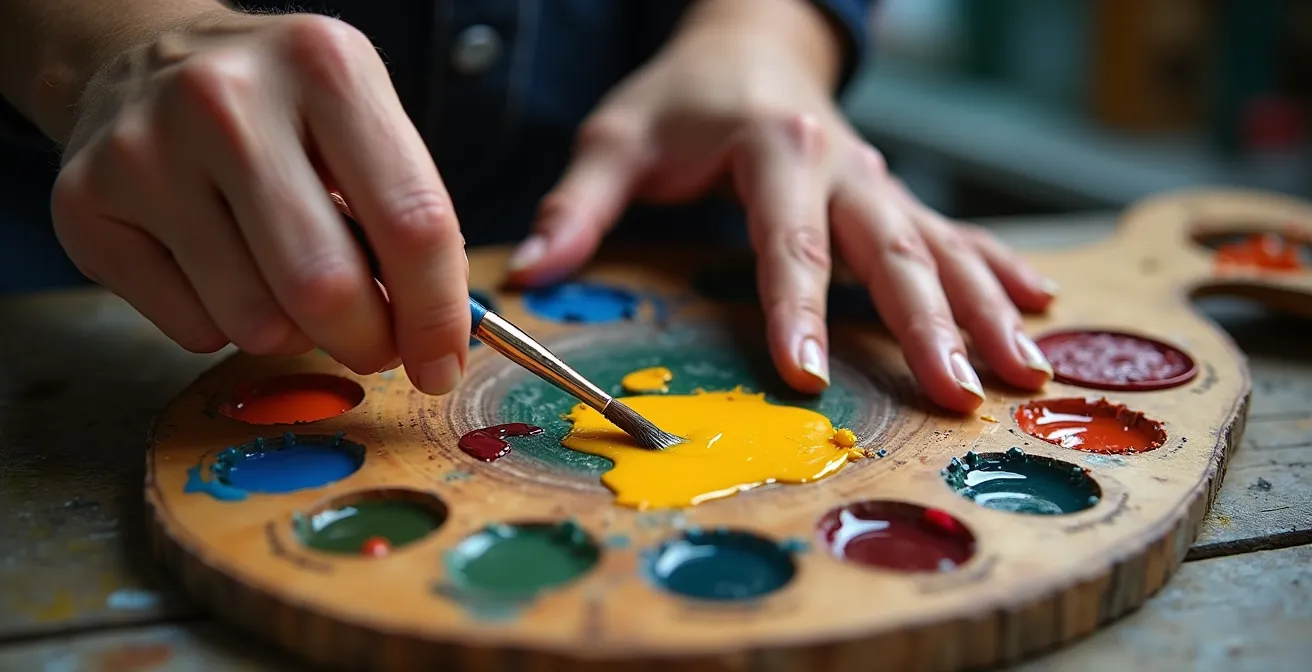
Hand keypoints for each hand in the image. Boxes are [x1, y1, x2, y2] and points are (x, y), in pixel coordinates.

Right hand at [51, 10, 469, 393]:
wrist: (146, 60)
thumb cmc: (282, 109)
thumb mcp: (362, 120)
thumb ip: (407, 218)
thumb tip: (433, 339)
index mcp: (325, 67)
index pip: (411, 222)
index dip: (436, 314)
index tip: (442, 364)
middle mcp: (227, 101)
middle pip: (326, 287)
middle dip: (367, 342)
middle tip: (375, 344)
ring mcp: (146, 152)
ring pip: (255, 323)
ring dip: (293, 333)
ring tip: (284, 277)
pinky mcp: (86, 205)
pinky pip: (193, 330)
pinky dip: (224, 325)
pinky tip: (219, 265)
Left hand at [503, 0, 1055, 412]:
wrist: (749, 37)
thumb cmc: (682, 96)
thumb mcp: (618, 137)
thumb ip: (578, 204)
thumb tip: (532, 274)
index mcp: (775, 146)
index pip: (786, 239)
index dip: (794, 309)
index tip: (806, 375)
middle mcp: (842, 164)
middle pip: (890, 249)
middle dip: (927, 324)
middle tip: (955, 394)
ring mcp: (878, 180)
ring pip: (941, 246)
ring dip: (985, 311)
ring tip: (1025, 374)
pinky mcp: (893, 195)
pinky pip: (956, 233)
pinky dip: (999, 271)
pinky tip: (1042, 309)